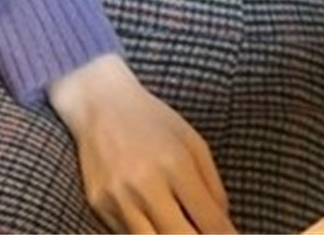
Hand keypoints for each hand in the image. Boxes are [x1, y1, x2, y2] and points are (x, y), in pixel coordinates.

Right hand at [49, 55, 234, 234]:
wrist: (99, 102)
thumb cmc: (152, 120)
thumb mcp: (192, 142)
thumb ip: (212, 186)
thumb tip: (224, 226)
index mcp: (176, 164)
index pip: (209, 221)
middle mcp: (146, 184)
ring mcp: (119, 198)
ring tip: (181, 228)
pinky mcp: (99, 205)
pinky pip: (129, 234)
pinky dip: (147, 231)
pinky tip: (156, 221)